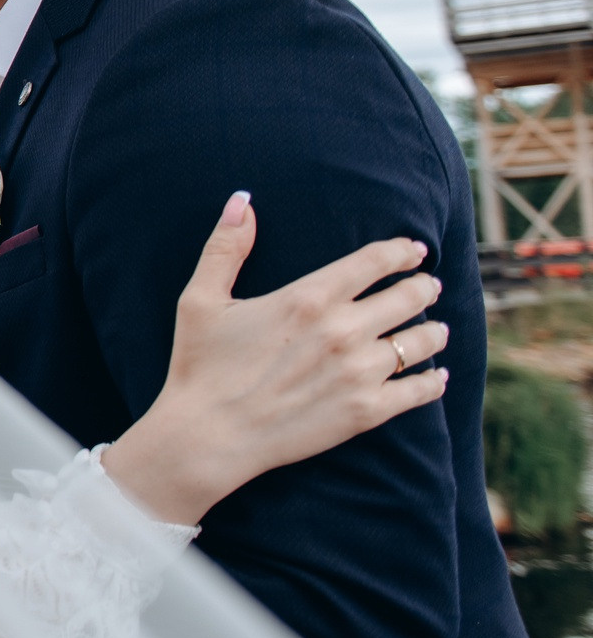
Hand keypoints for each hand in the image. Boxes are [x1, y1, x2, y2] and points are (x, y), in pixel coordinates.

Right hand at [103, 191, 450, 525]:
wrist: (207, 437)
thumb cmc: (200, 367)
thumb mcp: (201, 300)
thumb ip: (226, 248)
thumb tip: (241, 200)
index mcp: (308, 298)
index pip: (374, 261)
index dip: (402, 252)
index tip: (414, 251)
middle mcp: (343, 330)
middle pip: (409, 296)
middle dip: (424, 287)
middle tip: (428, 287)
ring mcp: (358, 372)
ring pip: (422, 341)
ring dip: (434, 331)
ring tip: (436, 330)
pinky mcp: (365, 412)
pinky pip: (419, 390)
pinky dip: (433, 380)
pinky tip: (436, 375)